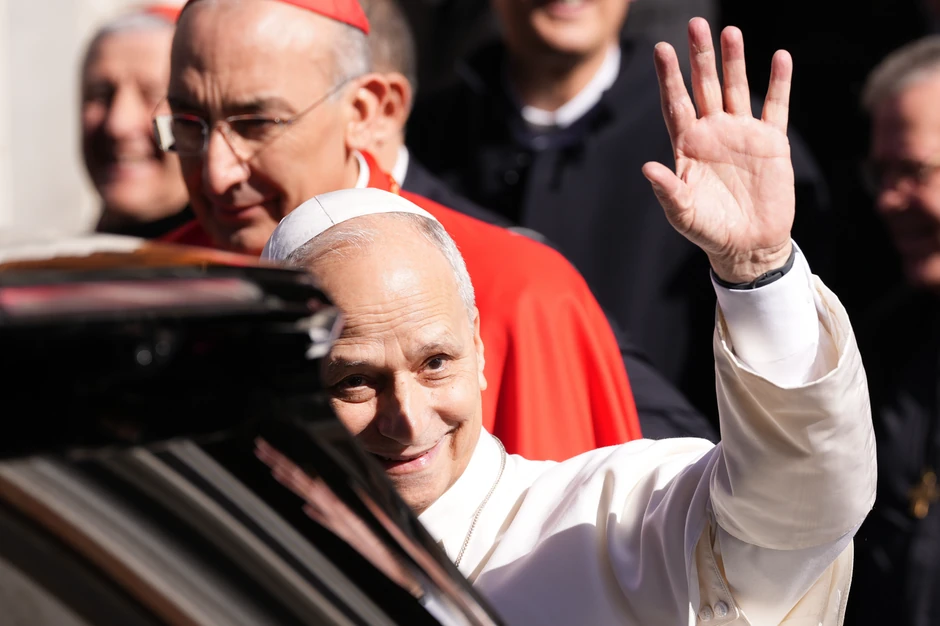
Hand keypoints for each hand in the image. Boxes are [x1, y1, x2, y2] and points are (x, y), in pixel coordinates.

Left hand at [642, 18, 794, 282]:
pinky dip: (779, 83)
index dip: (669, 77)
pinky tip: (780, 57)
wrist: (748, 246)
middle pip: (704, 87)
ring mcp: (742, 134)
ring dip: (734, 61)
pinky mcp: (771, 142)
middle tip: (695, 24)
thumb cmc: (709, 230)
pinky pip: (776, 107)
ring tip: (731, 32)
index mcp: (688, 146)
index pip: (676, 103)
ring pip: (736, 89)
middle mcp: (713, 133)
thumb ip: (668, 191)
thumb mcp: (683, 214)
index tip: (662, 50)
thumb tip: (648, 168)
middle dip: (699, 56)